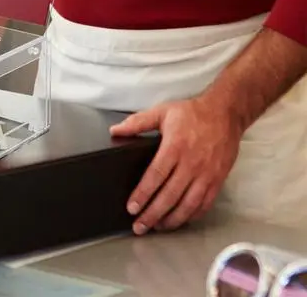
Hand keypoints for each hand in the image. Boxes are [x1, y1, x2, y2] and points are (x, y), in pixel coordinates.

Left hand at [110, 96, 242, 234]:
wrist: (224, 114)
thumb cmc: (191, 113)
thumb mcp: (161, 112)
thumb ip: (137, 123)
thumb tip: (115, 130)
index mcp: (174, 147)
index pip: (155, 176)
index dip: (142, 194)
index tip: (132, 207)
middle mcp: (191, 164)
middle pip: (170, 196)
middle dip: (153, 214)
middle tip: (139, 226)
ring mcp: (206, 175)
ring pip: (188, 205)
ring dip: (172, 220)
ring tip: (157, 227)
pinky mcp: (217, 180)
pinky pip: (204, 204)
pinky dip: (192, 216)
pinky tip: (180, 220)